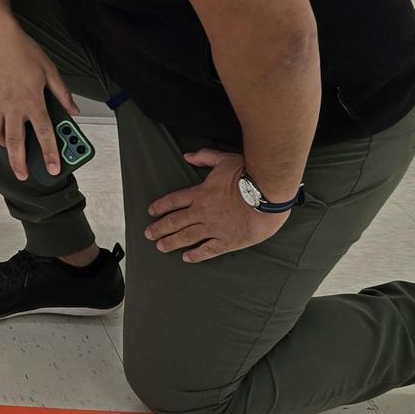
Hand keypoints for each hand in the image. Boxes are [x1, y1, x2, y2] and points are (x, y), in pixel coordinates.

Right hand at [0, 20, 76, 180]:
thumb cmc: (22, 49)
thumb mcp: (50, 69)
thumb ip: (62, 93)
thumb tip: (74, 110)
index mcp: (32, 100)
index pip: (44, 133)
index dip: (50, 153)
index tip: (53, 168)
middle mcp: (12, 105)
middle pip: (14, 142)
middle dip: (19, 163)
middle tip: (22, 175)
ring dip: (3, 146)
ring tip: (10, 149)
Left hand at [145, 149, 287, 262]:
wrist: (266, 195)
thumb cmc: (247, 176)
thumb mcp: (223, 159)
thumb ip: (204, 157)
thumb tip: (188, 155)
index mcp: (200, 194)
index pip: (173, 201)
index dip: (160, 206)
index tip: (151, 212)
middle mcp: (202, 212)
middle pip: (175, 221)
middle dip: (159, 228)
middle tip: (148, 234)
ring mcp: (214, 228)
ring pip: (187, 237)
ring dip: (172, 242)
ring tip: (161, 247)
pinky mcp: (228, 241)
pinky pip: (208, 250)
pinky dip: (196, 255)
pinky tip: (187, 258)